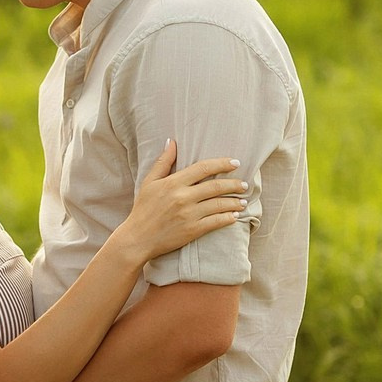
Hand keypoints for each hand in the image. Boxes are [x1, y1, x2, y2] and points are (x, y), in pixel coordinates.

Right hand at [116, 141, 246, 260]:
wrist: (137, 239)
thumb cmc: (142, 209)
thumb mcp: (149, 182)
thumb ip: (163, 162)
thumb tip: (172, 141)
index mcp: (173, 183)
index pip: (204, 168)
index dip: (222, 164)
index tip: (235, 163)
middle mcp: (183, 197)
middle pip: (216, 186)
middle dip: (234, 184)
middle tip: (244, 184)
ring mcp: (189, 215)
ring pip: (219, 205)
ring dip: (234, 202)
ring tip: (243, 201)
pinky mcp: (192, 231)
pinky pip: (215, 222)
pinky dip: (228, 218)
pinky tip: (234, 216)